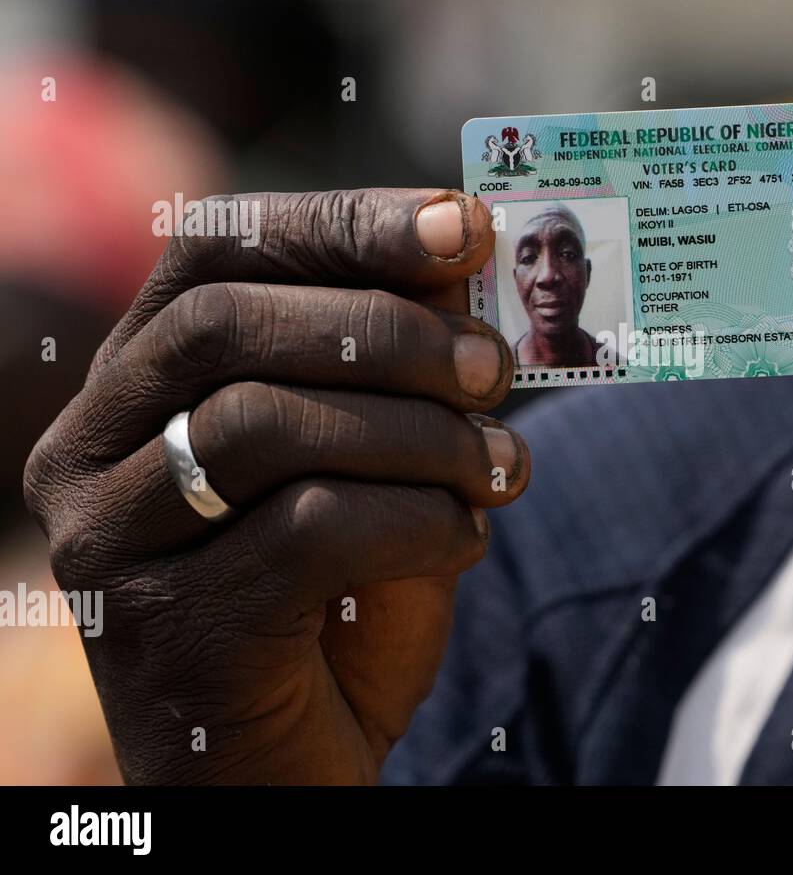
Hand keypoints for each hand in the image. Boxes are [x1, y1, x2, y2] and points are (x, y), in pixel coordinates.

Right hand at [23, 188, 529, 783]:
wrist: (294, 766)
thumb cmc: (337, 603)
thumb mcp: (374, 461)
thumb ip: (396, 364)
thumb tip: (460, 252)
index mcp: (138, 384)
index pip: (214, 252)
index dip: (342, 222)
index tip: (463, 225)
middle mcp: (94, 452)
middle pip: (232, 327)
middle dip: (392, 332)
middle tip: (497, 366)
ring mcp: (116, 543)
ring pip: (269, 425)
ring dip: (422, 435)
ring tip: (502, 468)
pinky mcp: (172, 628)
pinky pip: (311, 530)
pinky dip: (419, 522)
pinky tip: (463, 541)